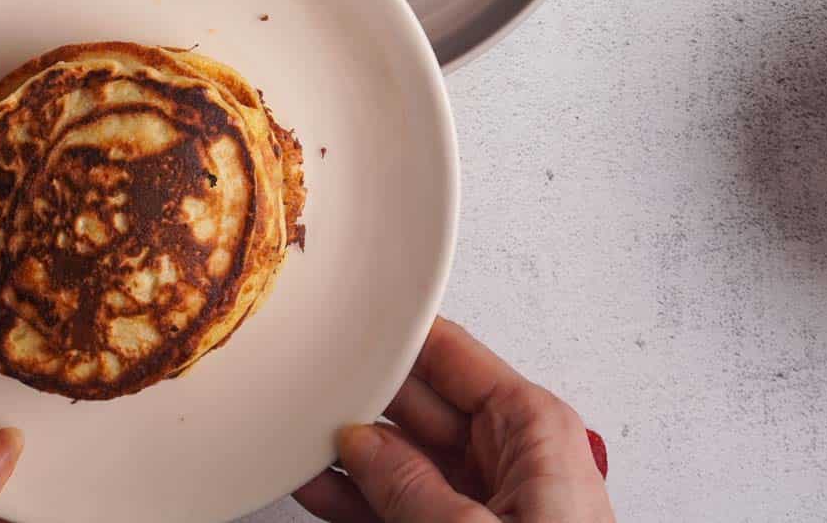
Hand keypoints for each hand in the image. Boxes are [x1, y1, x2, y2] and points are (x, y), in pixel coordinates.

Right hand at [295, 318, 612, 522]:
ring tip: (295, 434)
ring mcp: (488, 507)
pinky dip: (359, 499)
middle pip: (422, 404)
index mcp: (532, 429)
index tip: (344, 322)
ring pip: (405, 459)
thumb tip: (360, 443)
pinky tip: (317, 486)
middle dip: (364, 394)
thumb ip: (409, 485)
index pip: (452, 355)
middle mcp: (512, 459)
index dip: (395, 336)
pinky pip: (403, 507)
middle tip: (306, 382)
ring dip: (350, 451)